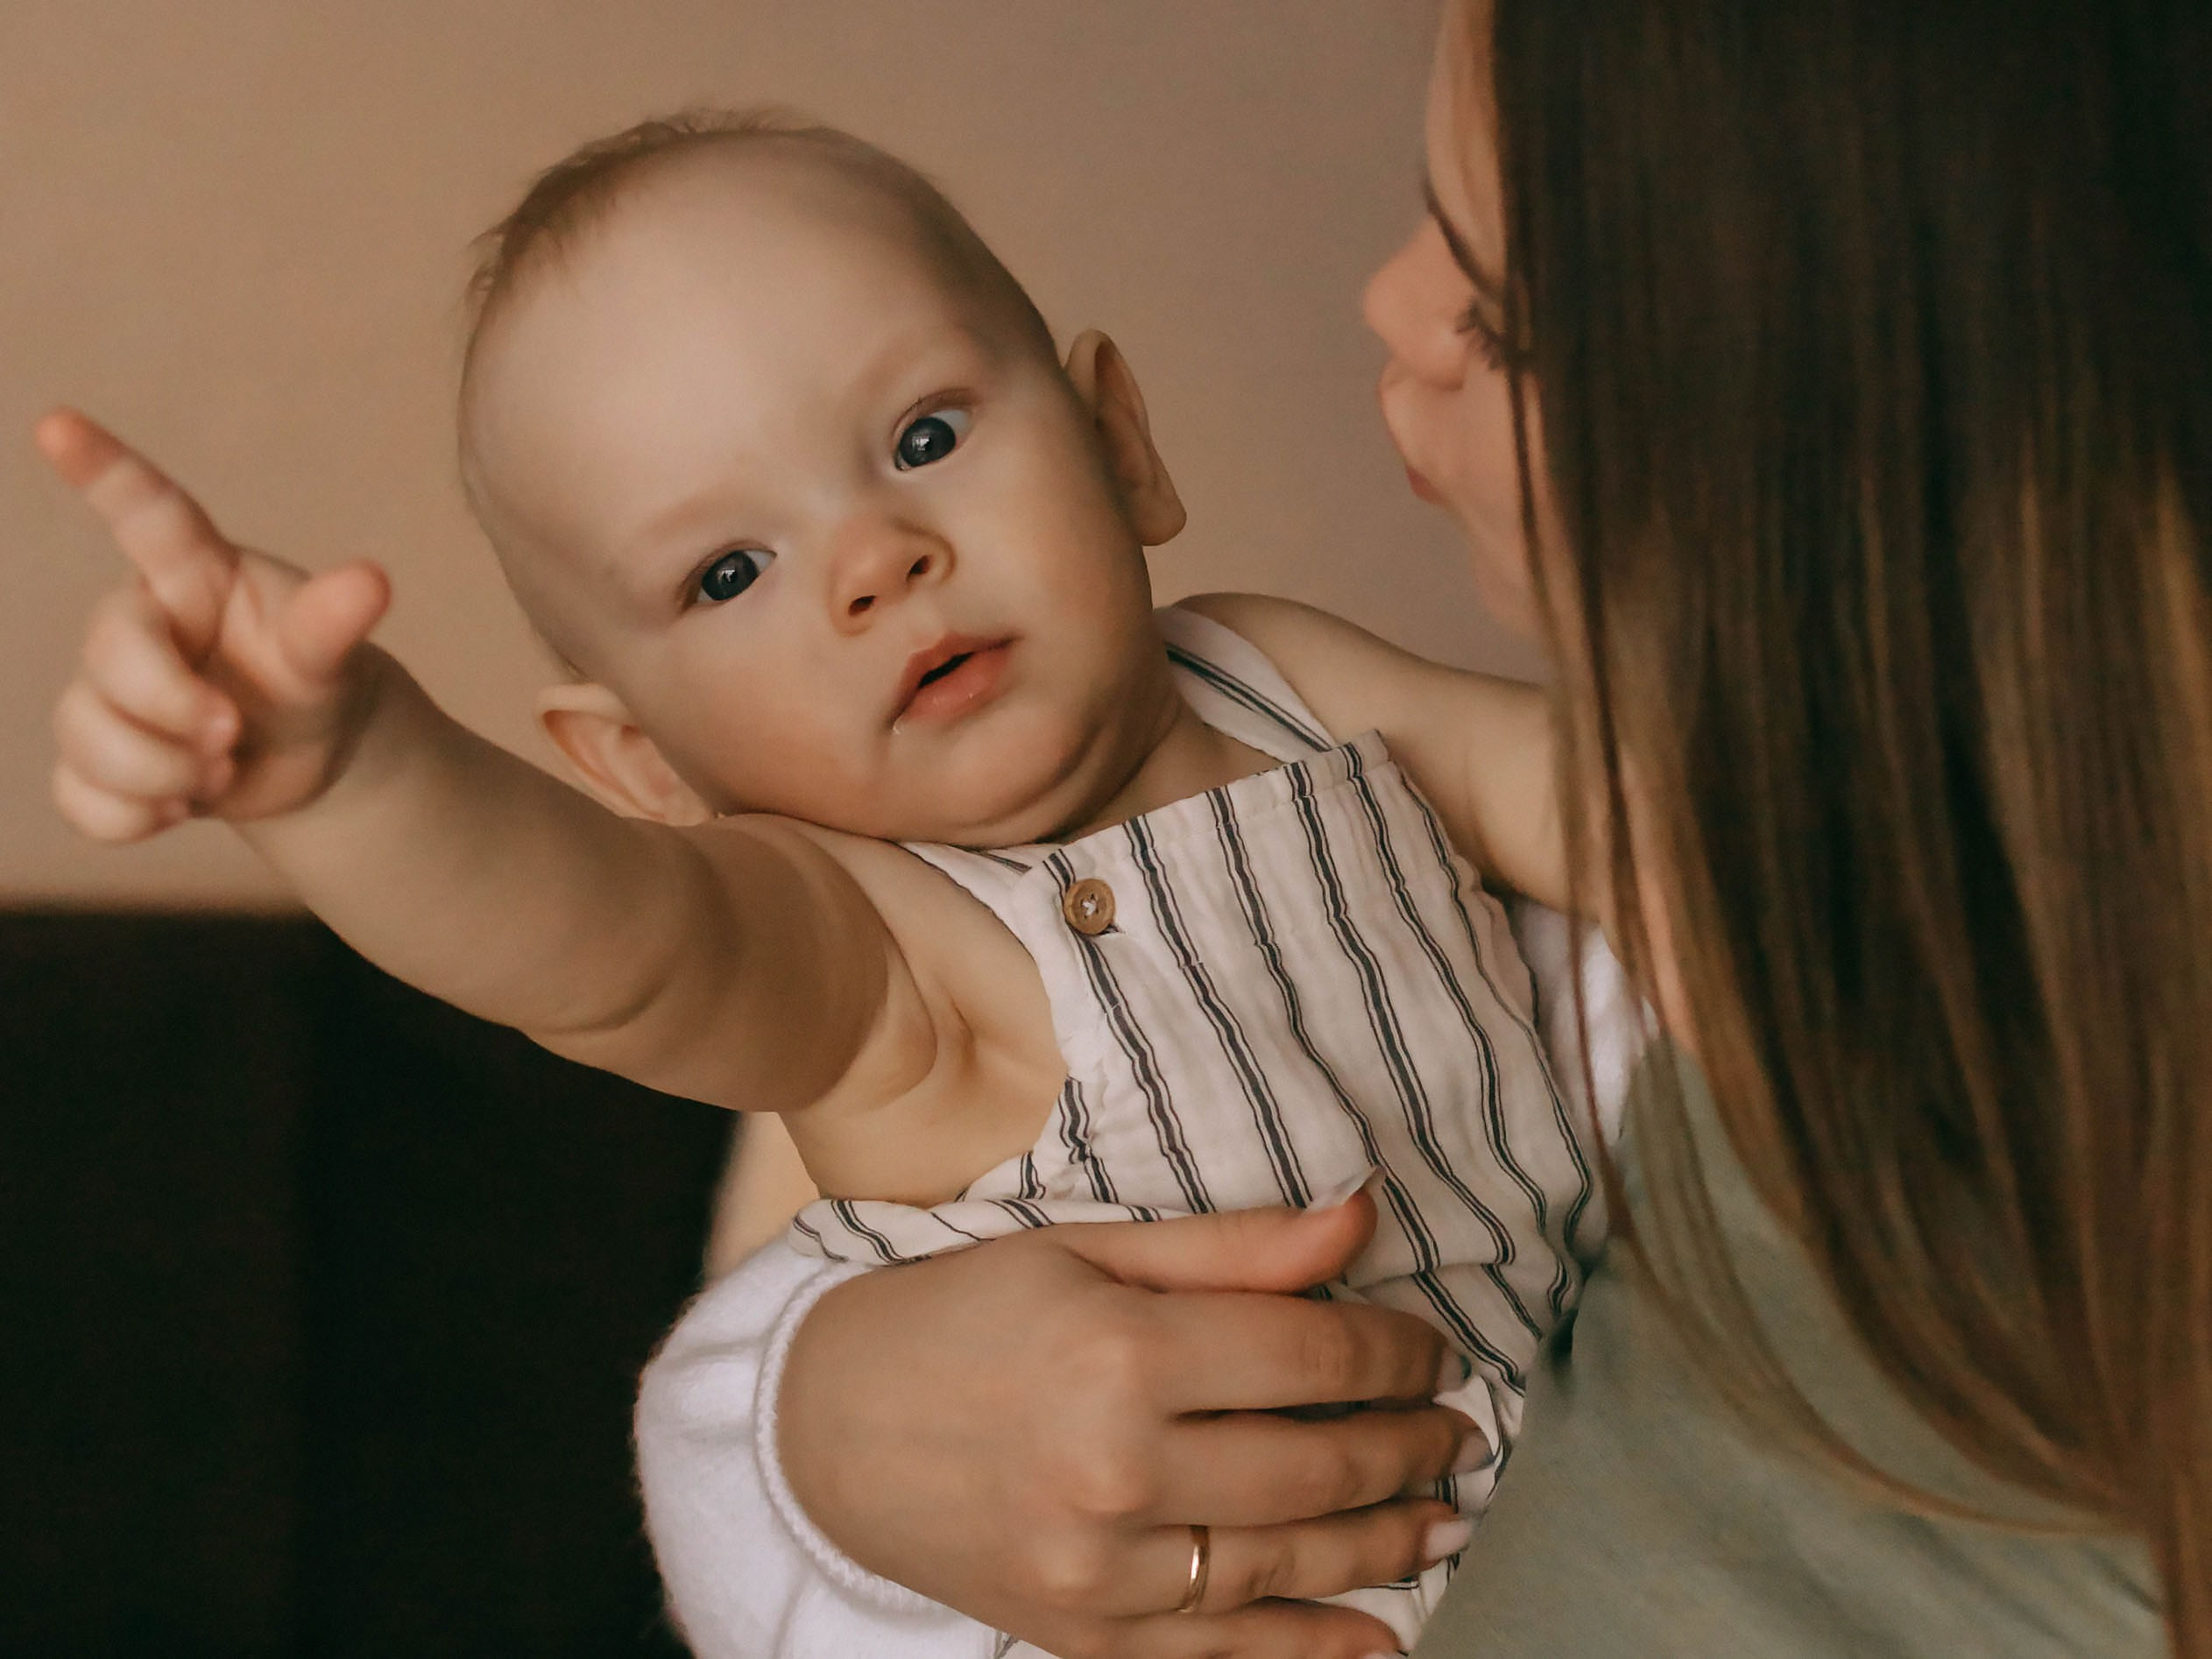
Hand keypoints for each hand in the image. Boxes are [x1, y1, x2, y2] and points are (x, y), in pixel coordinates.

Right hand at [40, 408, 391, 840]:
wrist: (308, 754)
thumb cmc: (312, 676)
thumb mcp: (327, 654)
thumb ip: (334, 621)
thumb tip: (371, 581)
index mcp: (192, 575)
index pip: (144, 511)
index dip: (102, 468)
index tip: (57, 422)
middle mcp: (138, 623)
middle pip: (108, 656)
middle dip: (168, 706)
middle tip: (230, 733)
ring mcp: (106, 692)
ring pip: (84, 732)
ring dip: (158, 771)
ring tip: (219, 771)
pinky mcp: (97, 760)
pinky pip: (76, 794)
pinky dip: (129, 816)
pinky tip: (177, 811)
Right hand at [781, 1191, 1478, 1657]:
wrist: (826, 1430)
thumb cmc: (961, 1316)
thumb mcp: (1086, 1250)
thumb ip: (1231, 1247)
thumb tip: (1363, 1217)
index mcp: (1121, 1350)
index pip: (1311, 1351)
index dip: (1397, 1351)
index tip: (1437, 1350)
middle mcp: (1118, 1468)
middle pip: (1314, 1463)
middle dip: (1408, 1447)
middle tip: (1459, 1433)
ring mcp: (1100, 1568)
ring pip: (1284, 1562)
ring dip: (1384, 1544)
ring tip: (1443, 1519)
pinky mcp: (1081, 1634)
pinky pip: (1219, 1657)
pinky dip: (1310, 1651)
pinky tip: (1382, 1638)